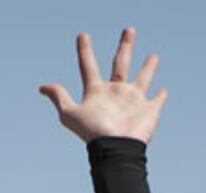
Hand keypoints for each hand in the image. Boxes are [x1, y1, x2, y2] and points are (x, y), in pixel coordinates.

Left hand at [40, 27, 166, 144]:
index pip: (89, 67)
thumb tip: (42, 87)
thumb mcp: (70, 114)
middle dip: (125, 46)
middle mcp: (115, 94)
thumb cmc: (93, 133)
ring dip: (149, 67)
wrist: (117, 150)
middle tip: (128, 30)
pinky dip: (161, 97)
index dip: (84, 51)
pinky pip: (157, 101)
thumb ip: (59, 97)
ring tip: (153, 56)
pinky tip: (163, 91)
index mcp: (97, 92)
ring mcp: (133, 102)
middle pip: (121, 63)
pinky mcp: (149, 111)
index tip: (82, 35)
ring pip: (143, 78)